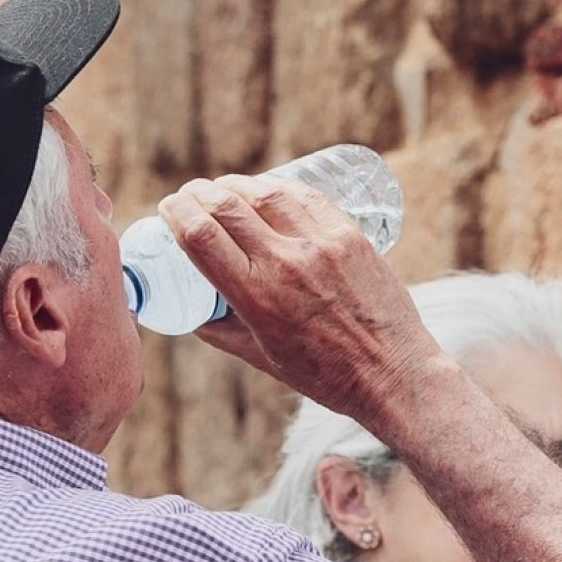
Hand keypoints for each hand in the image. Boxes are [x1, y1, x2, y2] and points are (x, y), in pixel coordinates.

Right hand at [157, 175, 443, 419]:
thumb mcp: (260, 358)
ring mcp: (320, 245)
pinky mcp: (350, 235)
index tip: (168, 208)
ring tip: (224, 189)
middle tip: (191, 195)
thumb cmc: (325, 376)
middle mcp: (285, 264)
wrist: (394, 374)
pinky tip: (266, 188)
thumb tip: (191, 311)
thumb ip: (220, 331)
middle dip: (198, 193)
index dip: (175, 212)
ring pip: (265, 193)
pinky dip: (277, 187)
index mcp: (255, 297)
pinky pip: (305, 196)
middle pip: (226, 206)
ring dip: (235, 185)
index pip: (200, 235)